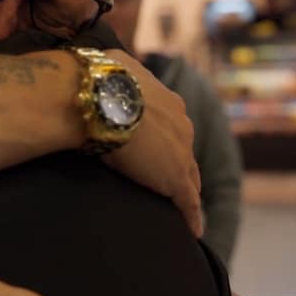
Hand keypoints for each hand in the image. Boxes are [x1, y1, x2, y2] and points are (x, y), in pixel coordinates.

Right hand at [102, 50, 202, 237]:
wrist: (102, 98)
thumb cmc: (101, 79)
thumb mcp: (112, 66)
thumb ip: (117, 72)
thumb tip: (105, 64)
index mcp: (167, 101)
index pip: (171, 126)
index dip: (165, 138)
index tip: (157, 148)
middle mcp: (181, 124)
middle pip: (185, 151)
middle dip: (181, 164)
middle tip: (175, 181)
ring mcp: (181, 152)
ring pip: (190, 176)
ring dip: (187, 190)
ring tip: (185, 208)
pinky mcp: (175, 178)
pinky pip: (188, 202)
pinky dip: (191, 216)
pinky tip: (194, 231)